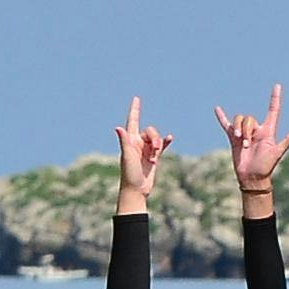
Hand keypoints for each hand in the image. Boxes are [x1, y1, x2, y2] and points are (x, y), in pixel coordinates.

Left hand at [113, 96, 174, 214]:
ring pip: (157, 139)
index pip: (133, 121)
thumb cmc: (129, 173)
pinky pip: (162, 146)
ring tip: (154, 159)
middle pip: (150, 131)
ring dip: (159, 146)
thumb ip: (124, 141)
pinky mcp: (154, 157)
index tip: (137, 99)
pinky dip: (165, 142)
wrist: (136, 189)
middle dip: (155, 139)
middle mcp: (138, 143)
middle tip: (154, 152)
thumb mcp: (127, 156)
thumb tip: (118, 128)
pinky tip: (170, 138)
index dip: (135, 110)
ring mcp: (146, 150)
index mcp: (130, 140)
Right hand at [215, 84, 288, 212]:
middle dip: (246, 129)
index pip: (273, 110)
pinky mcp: (234, 138)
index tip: (277, 86)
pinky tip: (217, 109)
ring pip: (239, 121)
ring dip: (238, 130)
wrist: (252, 177)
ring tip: (241, 143)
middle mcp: (257, 130)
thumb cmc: (266, 166)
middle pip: (249, 118)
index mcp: (268, 131)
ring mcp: (245, 133)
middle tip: (247, 144)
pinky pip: (227, 125)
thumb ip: (287, 141)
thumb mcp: (277, 152)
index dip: (275, 98)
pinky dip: (222, 118)